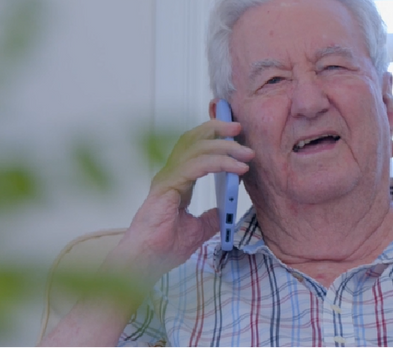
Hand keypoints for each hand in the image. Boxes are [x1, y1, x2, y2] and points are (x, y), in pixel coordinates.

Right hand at [105, 119, 253, 281]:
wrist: (146, 262)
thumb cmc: (163, 248)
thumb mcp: (197, 231)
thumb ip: (210, 218)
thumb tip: (223, 211)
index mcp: (176, 182)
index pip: (193, 149)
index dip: (213, 137)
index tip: (236, 135)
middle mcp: (170, 175)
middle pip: (193, 140)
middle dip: (218, 130)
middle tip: (240, 129)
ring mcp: (167, 179)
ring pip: (197, 149)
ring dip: (224, 146)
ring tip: (246, 152)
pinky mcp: (167, 186)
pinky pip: (196, 166)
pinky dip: (219, 163)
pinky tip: (236, 168)